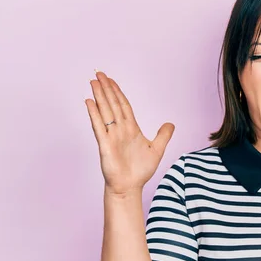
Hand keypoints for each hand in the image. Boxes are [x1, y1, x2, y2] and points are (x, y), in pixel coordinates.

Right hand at [85, 70, 174, 194]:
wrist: (130, 186)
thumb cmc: (140, 170)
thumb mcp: (157, 149)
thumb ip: (164, 135)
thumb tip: (171, 123)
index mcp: (131, 129)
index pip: (123, 106)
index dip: (117, 92)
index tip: (111, 80)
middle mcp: (120, 130)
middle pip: (112, 104)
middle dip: (106, 89)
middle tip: (99, 74)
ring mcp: (111, 136)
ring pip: (105, 111)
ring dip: (99, 96)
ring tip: (93, 82)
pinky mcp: (105, 145)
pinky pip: (99, 126)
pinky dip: (94, 114)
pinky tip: (89, 102)